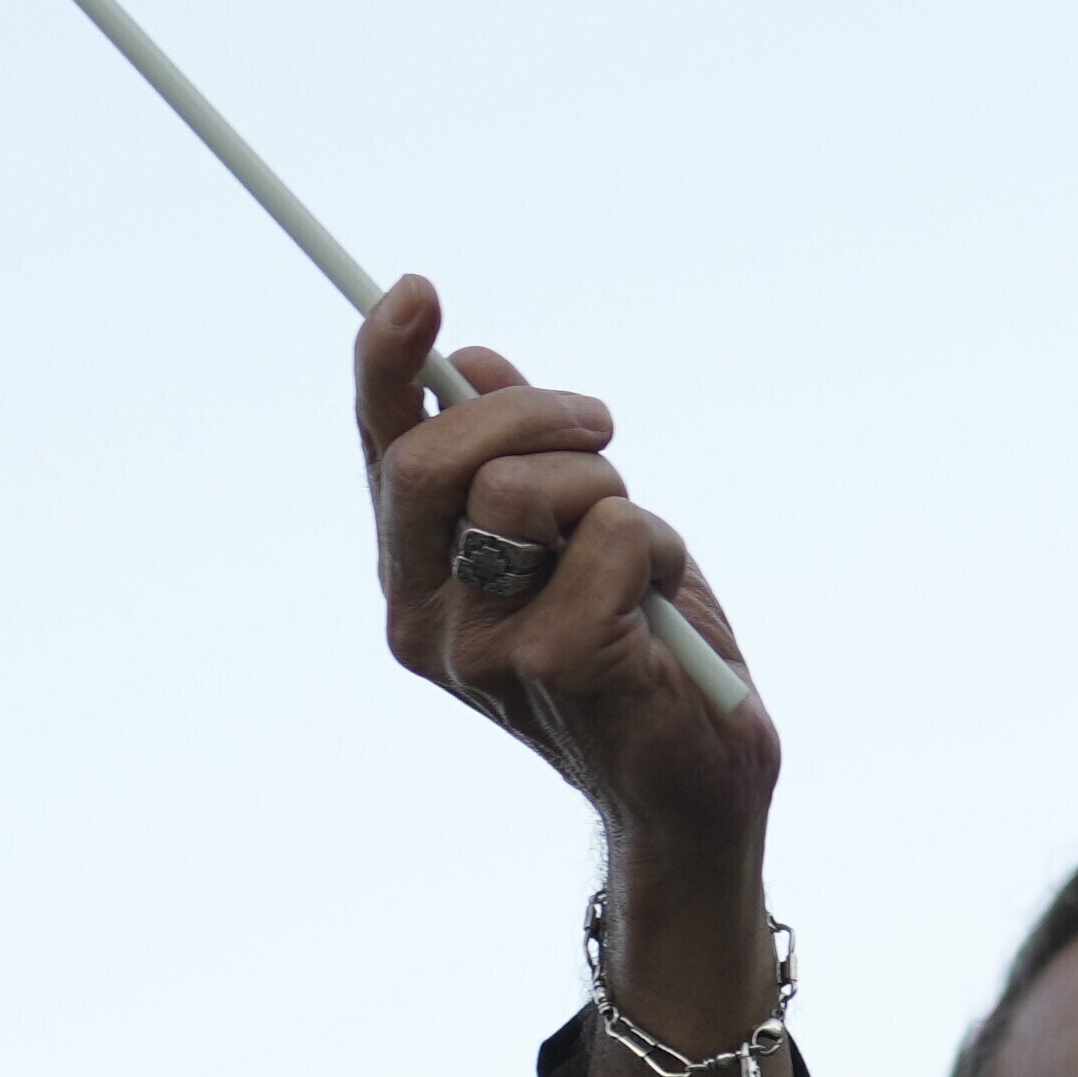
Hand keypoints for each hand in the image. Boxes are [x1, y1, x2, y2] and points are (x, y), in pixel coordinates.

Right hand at [350, 279, 775, 880]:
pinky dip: (652, 546)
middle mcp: (425, 616)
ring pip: (522, 490)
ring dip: (608, 489)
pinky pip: (606, 538)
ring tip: (638, 550)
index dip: (388, 366)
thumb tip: (480, 363)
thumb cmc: (641, 650)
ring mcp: (478, 649)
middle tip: (604, 427)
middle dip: (533, 415)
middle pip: (434, 460)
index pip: (384, 452)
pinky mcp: (549, 668)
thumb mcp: (581, 531)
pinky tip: (659, 606)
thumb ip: (522, 458)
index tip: (417, 293)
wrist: (693, 784)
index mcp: (417, 576)